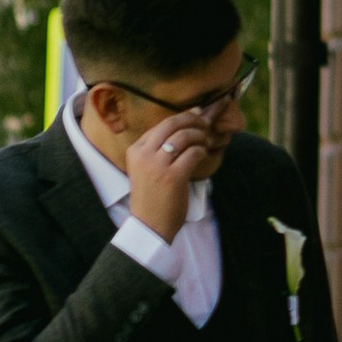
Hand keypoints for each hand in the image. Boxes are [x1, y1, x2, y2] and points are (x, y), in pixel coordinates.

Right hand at [126, 106, 218, 241]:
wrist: (150, 226)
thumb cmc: (153, 197)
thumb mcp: (147, 168)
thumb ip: (159, 148)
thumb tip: (186, 122)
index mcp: (135, 151)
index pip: (161, 124)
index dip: (182, 117)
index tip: (196, 115)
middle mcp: (144, 154)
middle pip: (171, 124)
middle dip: (193, 119)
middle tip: (205, 123)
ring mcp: (157, 165)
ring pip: (184, 136)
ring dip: (200, 135)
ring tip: (206, 141)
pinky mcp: (173, 176)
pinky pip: (193, 153)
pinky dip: (202, 151)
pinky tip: (204, 154)